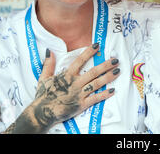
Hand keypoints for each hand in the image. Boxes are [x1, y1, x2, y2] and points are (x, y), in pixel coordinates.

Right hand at [4, 44, 119, 132]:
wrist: (42, 113)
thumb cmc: (43, 95)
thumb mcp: (43, 78)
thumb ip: (48, 64)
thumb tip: (50, 51)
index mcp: (67, 75)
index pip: (80, 61)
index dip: (89, 52)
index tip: (97, 45)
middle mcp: (75, 83)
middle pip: (93, 72)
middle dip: (105, 65)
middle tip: (116, 60)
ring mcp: (79, 94)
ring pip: (96, 84)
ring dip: (108, 77)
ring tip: (117, 71)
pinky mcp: (81, 105)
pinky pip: (95, 99)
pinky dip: (104, 94)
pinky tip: (112, 90)